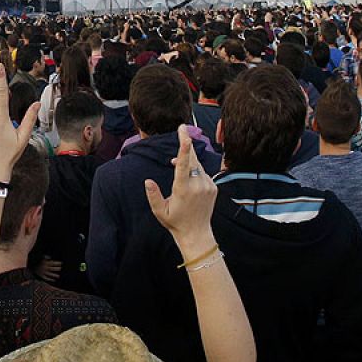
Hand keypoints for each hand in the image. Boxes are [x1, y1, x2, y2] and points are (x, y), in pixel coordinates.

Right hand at [33, 257, 62, 283]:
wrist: (30, 265)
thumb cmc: (36, 260)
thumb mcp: (40, 257)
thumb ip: (45, 257)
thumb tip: (50, 257)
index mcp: (44, 262)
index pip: (53, 263)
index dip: (57, 263)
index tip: (61, 263)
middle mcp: (44, 267)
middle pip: (52, 268)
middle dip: (57, 268)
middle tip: (61, 268)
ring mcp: (42, 272)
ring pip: (49, 274)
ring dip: (54, 275)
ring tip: (58, 276)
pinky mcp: (41, 276)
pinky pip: (46, 278)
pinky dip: (50, 279)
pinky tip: (54, 280)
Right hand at [144, 126, 216, 250]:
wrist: (196, 233)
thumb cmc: (175, 222)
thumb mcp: (159, 211)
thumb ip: (153, 195)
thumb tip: (147, 181)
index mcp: (183, 189)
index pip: (184, 164)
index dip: (184, 146)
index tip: (184, 133)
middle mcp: (197, 185)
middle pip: (192, 158)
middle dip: (186, 144)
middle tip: (182, 128)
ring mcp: (207, 186)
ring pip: (198, 165)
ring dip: (188, 161)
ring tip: (175, 164)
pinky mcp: (213, 188)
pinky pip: (203, 173)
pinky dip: (195, 171)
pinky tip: (188, 179)